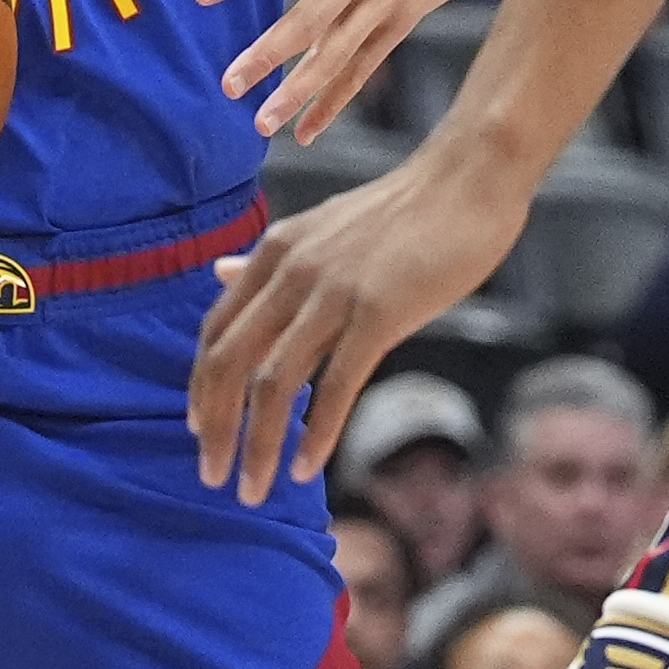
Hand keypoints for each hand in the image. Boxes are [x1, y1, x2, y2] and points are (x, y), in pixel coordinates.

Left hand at [186, 145, 524, 502]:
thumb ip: (268, 261)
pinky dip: (316, 433)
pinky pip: (336, 385)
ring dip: (258, 445)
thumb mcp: (319, 228)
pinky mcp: (380, 312)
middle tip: (212, 475)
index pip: (216, 332)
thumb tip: (219, 272)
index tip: (200, 430)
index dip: (201, 387)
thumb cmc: (401, 211)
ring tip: (254, 489)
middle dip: (216, 429)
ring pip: (274, 382)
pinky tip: (307, 467)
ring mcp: (334, 292)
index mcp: (274, 253)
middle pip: (230, 363)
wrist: (468, 179)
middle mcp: (292, 271)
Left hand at [192, 0, 517, 141]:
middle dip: (268, 55)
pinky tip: (305, 129)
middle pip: (308, 20)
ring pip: (336, 54)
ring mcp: (384, 0)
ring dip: (299, 92)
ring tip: (261, 124)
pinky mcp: (403, 19)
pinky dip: (335, 98)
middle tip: (228, 83)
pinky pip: (363, 66)